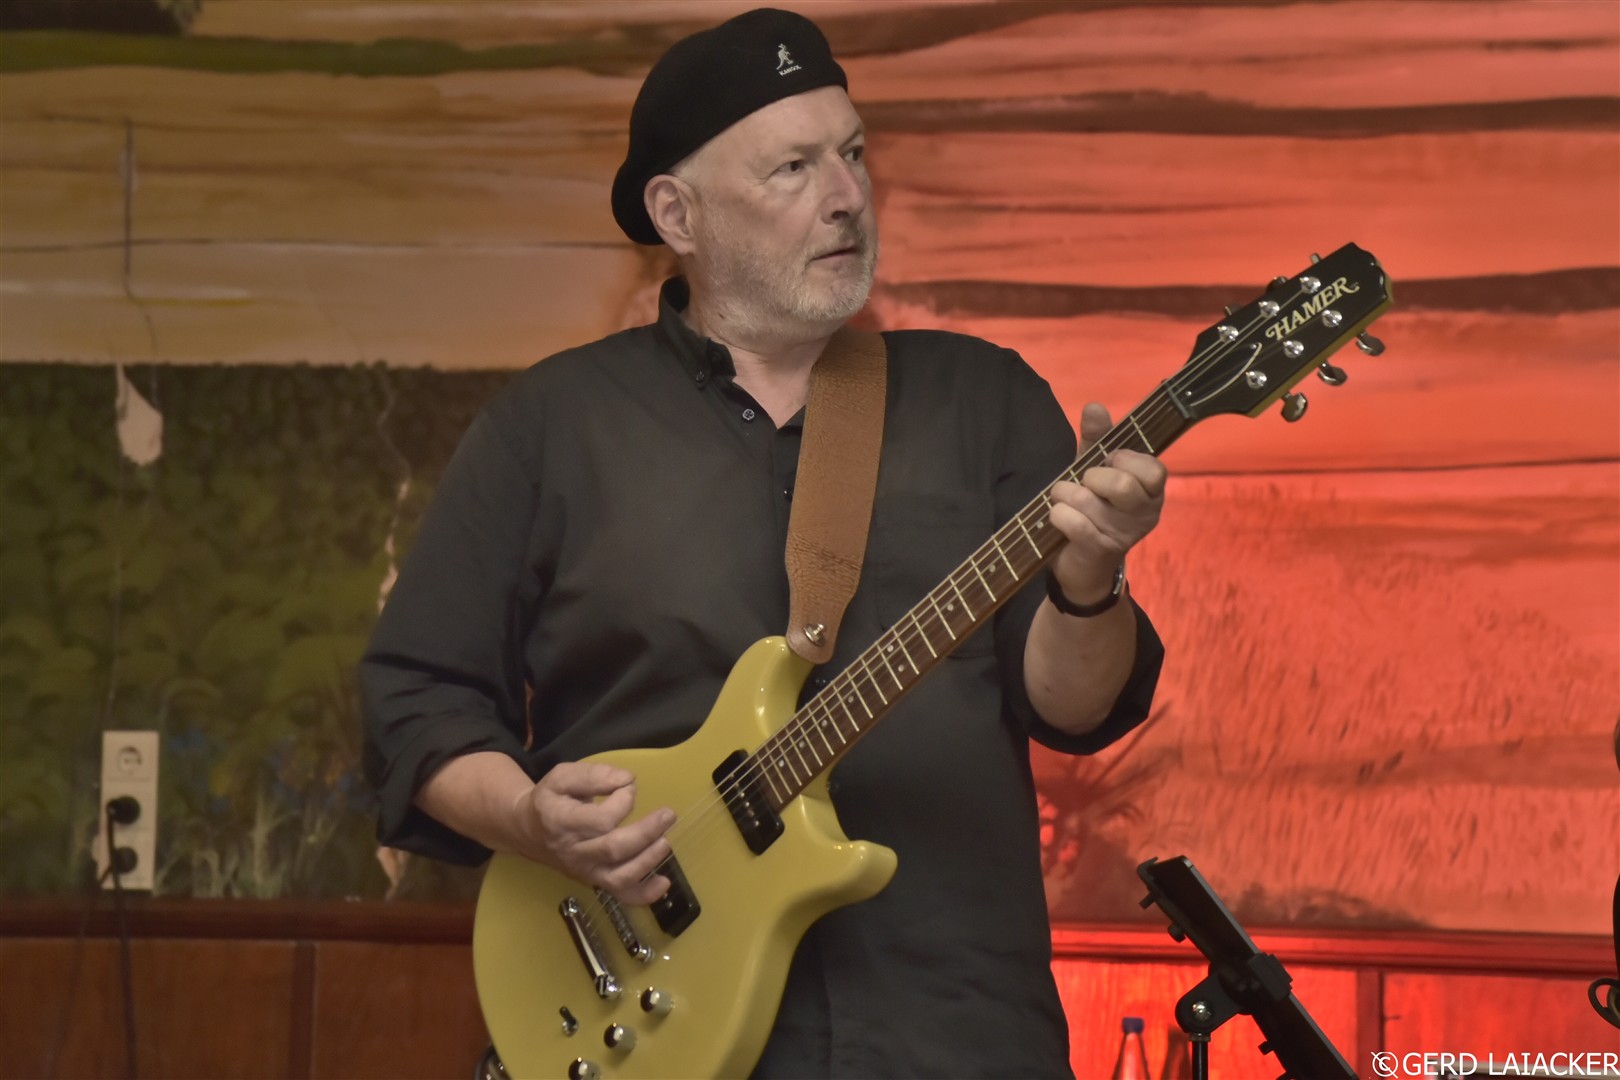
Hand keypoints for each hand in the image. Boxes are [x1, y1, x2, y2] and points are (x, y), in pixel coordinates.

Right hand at [509, 761, 674, 904]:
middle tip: (668, 815)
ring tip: (666, 842)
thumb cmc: (551, 800)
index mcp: (562, 822)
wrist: (528, 831)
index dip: (622, 801)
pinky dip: (644, 894)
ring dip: (648, 861)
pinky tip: (664, 883)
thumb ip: (594, 775)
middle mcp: (574, 851)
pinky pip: (619, 894)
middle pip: (614, 849)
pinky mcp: (594, 880)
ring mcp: (585, 870)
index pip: (601, 820)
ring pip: (619, 876)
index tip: (628, 786)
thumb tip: (627, 779)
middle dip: (646, 832)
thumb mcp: (563, 777)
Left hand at [1048, 402, 1167, 601]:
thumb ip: (1098, 437)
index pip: (1154, 469)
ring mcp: (1125, 535)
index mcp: (1152, 491)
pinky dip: (1057, 514)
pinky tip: (1057, 517)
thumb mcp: (1095, 468)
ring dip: (1064, 494)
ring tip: (1062, 499)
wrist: (1082, 563)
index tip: (1109, 462)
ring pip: (1088, 500)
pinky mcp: (1100, 551)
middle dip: (1091, 477)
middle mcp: (1146, 514)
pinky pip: (1074, 523)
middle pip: (1122, 484)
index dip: (1125, 459)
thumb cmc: (1093, 507)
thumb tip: (1094, 406)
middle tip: (1083, 483)